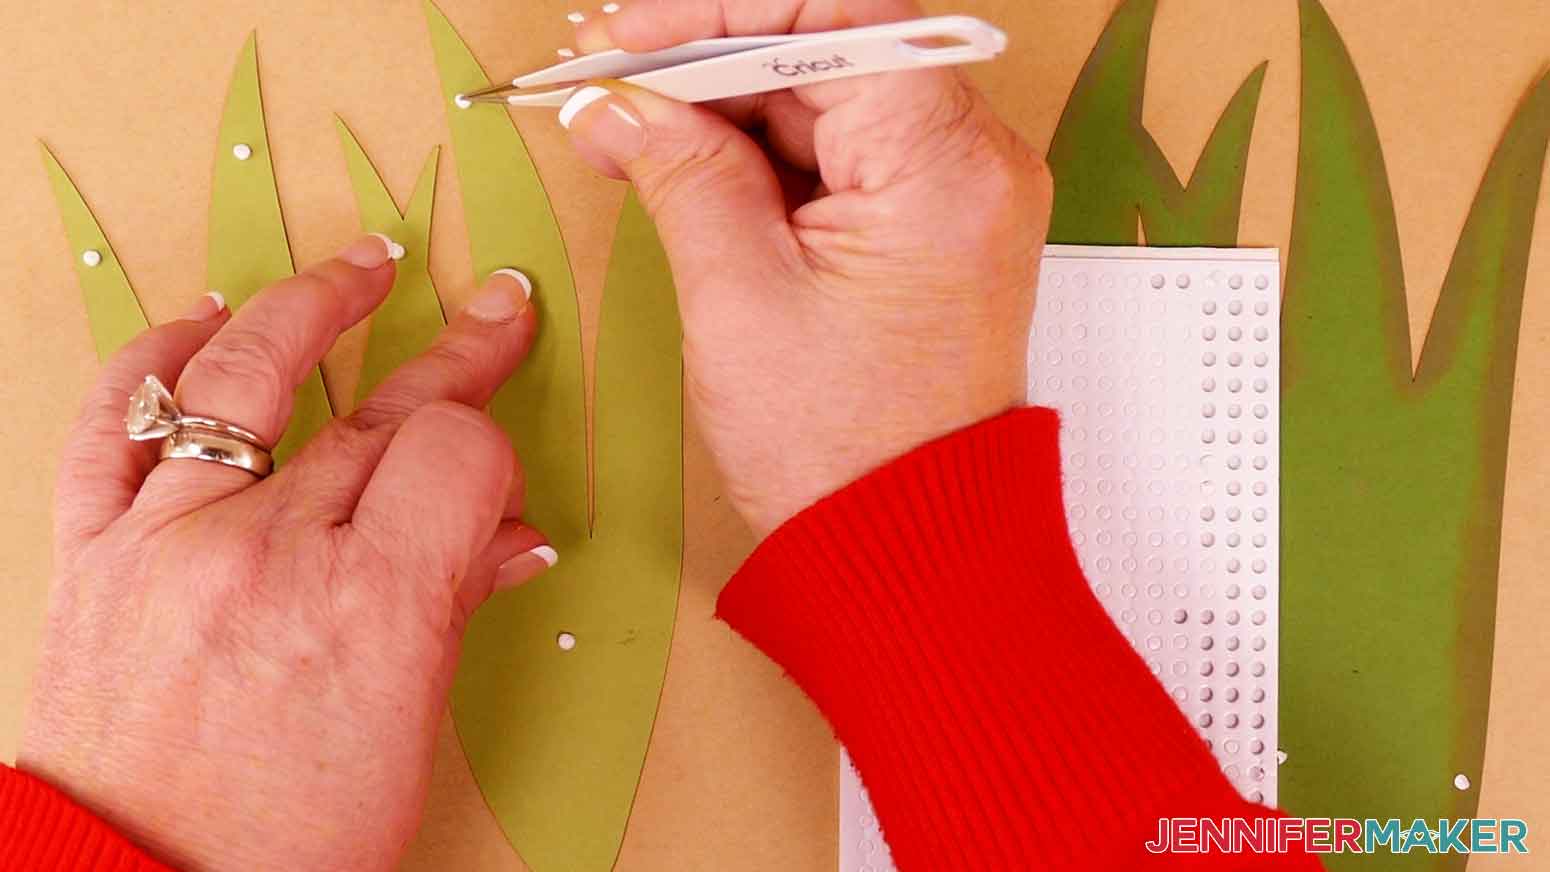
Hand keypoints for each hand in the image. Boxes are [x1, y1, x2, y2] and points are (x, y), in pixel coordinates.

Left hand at [18, 239, 553, 870]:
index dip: (495, 453)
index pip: (457, 454)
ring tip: (360, 267)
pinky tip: (200, 320)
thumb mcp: (407, 728)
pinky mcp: (93, 551)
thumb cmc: (285, 841)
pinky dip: (153, 357)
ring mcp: (169, 541)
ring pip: (244, 375)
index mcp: (369, 608)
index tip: (497, 484)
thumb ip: (454, 606)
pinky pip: (114, 421)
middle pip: (379, 413)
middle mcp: (268, 555)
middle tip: (497, 312)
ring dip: (313, 306)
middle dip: (457, 356)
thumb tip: (512, 538)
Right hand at [564, 0, 1050, 535]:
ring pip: (828, 100)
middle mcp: (974, 164)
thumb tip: (619, 101)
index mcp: (946, 167)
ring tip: (628, 133)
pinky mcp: (930, 227)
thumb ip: (680, 169)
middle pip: (831, 51)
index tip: (632, 34)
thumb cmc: (842, 453)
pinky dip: (763, 156)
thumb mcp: (737, 296)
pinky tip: (685, 167)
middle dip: (710, 61)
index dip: (722, 8)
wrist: (902, 549)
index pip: (838, 13)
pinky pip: (842, 155)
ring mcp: (956, 196)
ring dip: (727, 109)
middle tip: (609, 84)